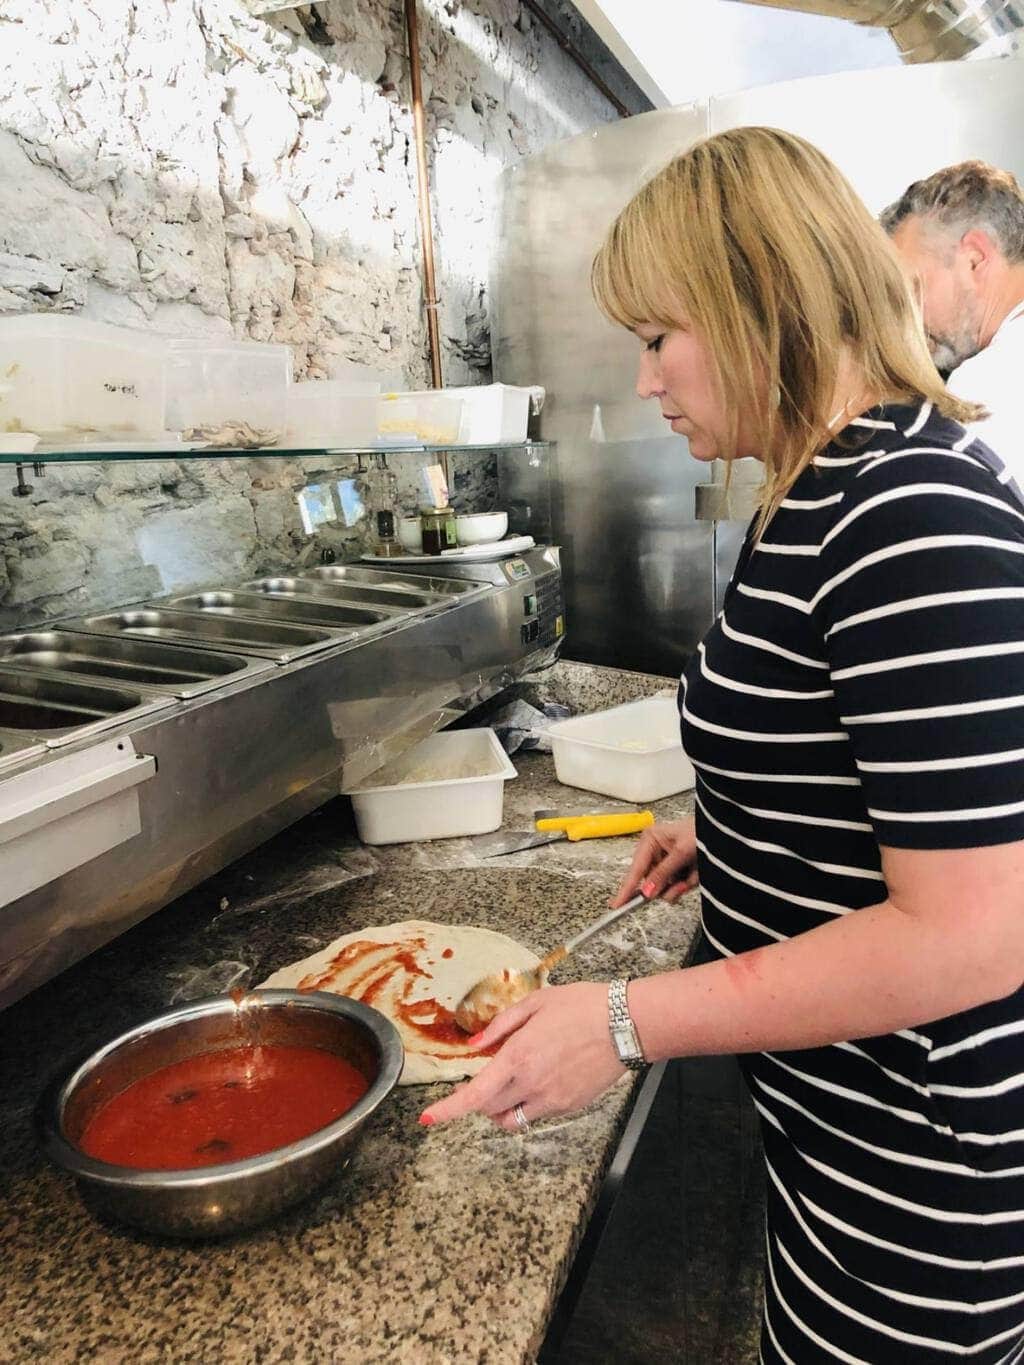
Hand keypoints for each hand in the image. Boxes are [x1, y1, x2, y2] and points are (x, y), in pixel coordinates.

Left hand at [418, 982, 625, 1130]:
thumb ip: (501, 1025)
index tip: (429, 1118)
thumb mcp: (536, 1003)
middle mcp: (532, 1083)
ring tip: (511, 1082)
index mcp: (519, 1056)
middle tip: (488, 1074)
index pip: (475, 1094)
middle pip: (489, 1110)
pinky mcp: (569, 1106)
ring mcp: (552, 1099)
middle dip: (479, 1097)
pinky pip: (537, 1115)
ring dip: (501, 1107)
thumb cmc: (582, 1007)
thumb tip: (477, 1044)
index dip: (449, 1110)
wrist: (625, 1024)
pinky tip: (541, 1077)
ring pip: (511, 1120)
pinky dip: (528, 1104)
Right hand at [612, 817, 698, 906]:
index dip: (626, 889)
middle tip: (684, 883)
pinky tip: (696, 871)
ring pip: (666, 887)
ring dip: (683, 883)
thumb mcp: (682, 852)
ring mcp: (666, 861)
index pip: (635, 870)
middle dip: (670, 885)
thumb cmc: (701, 831)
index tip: (618, 905)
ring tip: (695, 871)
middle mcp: (655, 851)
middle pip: (652, 882)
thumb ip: (664, 873)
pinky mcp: (677, 869)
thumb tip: (647, 891)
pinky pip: (677, 886)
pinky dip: (689, 882)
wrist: (722, 832)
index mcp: (650, 840)